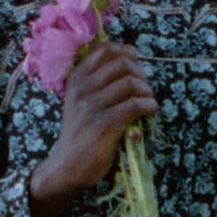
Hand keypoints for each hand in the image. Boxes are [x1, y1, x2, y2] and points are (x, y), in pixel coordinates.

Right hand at [26, 39, 156, 216]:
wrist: (68, 166)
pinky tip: (149, 112)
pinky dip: (149, 106)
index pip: (104, 50)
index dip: (125, 52)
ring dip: (147, 92)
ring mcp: (92, 106)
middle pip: (122, 64)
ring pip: (132, 84)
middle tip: (144, 90)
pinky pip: (136, 105)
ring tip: (148, 103)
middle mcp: (82, 89)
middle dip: (141, 74)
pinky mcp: (104, 125)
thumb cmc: (80, 133)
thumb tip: (130, 59)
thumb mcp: (80, 101)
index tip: (135, 61)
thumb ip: (98, 82)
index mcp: (76, 79)